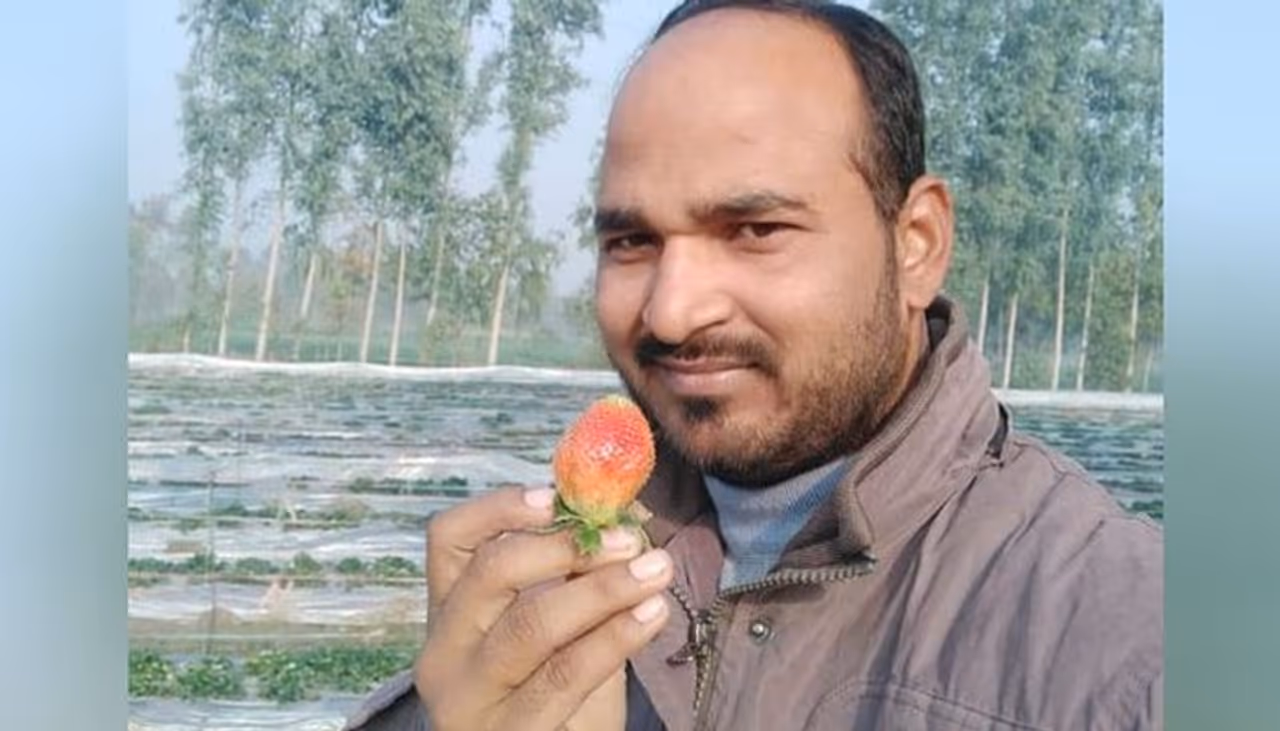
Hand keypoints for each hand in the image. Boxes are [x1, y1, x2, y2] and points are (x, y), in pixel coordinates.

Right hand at [415, 486, 672, 730]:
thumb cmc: (556, 698)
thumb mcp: (560, 630)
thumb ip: (578, 576)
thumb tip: (629, 513)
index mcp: (449, 613)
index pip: (448, 539)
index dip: (499, 507)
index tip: (557, 496)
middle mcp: (445, 652)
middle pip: (490, 573)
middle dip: (566, 546)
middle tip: (629, 538)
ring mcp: (470, 699)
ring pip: (530, 624)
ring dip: (603, 588)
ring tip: (655, 570)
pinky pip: (565, 673)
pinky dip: (616, 637)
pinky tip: (652, 615)